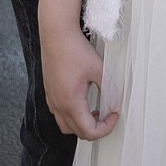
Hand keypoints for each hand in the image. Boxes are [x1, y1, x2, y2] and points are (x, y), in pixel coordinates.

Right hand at [41, 23, 118, 140]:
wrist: (56, 33)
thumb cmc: (73, 48)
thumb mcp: (98, 68)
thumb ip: (109, 87)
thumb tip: (116, 99)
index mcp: (70, 102)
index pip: (88, 131)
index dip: (105, 128)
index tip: (114, 115)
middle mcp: (58, 104)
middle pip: (77, 132)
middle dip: (95, 128)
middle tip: (107, 115)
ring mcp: (51, 98)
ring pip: (65, 125)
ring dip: (81, 123)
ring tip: (95, 111)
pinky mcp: (49, 91)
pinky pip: (59, 113)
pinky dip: (71, 114)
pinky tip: (81, 100)